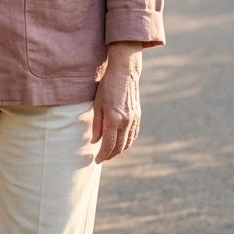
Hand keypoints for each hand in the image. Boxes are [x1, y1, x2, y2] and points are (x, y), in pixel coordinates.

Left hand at [92, 41, 142, 162]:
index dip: (102, 154)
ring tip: (110, 153)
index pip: (108, 144)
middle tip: (102, 158)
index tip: (96, 160)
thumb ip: (97, 125)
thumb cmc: (106, 86)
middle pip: (119, 146)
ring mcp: (134, 120)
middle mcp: (126, 122)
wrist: (124, 73)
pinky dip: (127, 142)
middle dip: (110, 155)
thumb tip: (95, 142)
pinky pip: (133, 135)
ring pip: (127, 143)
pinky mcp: (138, 117)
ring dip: (119, 151)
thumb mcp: (97, 104)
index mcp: (114, 119)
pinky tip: (120, 143)